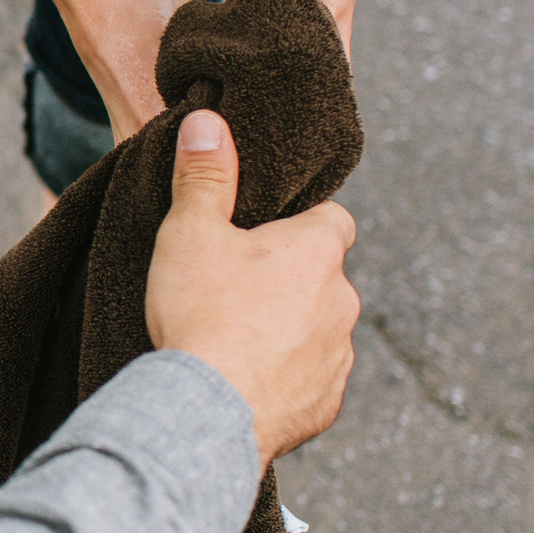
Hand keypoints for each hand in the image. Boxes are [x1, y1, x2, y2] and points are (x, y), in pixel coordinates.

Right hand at [145, 110, 358, 467]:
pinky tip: (245, 383)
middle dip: (291, 282)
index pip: (333, 220)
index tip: (264, 237)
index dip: (301, 225)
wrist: (208, 412)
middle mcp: (343, 301)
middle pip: (324, 279)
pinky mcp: (326, 406)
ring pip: (321, 331)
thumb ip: (203, 175)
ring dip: (290, 332)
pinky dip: (286, 380)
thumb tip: (209, 120)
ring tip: (235, 341)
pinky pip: (312, 383)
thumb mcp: (190, 232)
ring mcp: (339, 358)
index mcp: (318, 250)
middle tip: (235, 291)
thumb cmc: (201, 313)